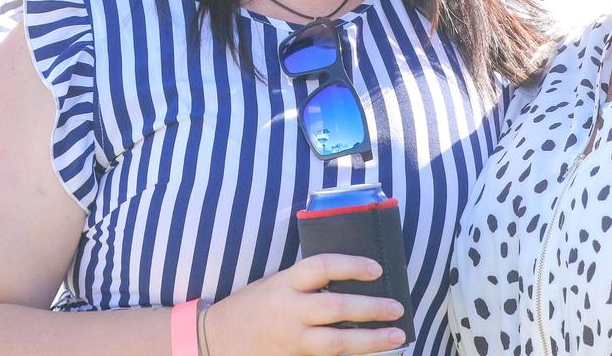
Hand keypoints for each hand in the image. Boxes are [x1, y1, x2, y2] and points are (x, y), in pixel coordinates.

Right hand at [205, 254, 407, 355]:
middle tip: (398, 308)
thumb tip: (352, 280)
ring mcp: (289, 342)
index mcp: (284, 283)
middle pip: (337, 308)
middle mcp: (288, 312)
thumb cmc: (252, 307)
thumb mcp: (276, 284)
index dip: (352, 265)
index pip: (323, 267)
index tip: (377, 269)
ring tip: (397, 336)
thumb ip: (307, 283)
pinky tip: (369, 355)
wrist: (213, 341)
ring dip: (371, 340)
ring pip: (337, 343)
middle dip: (372, 308)